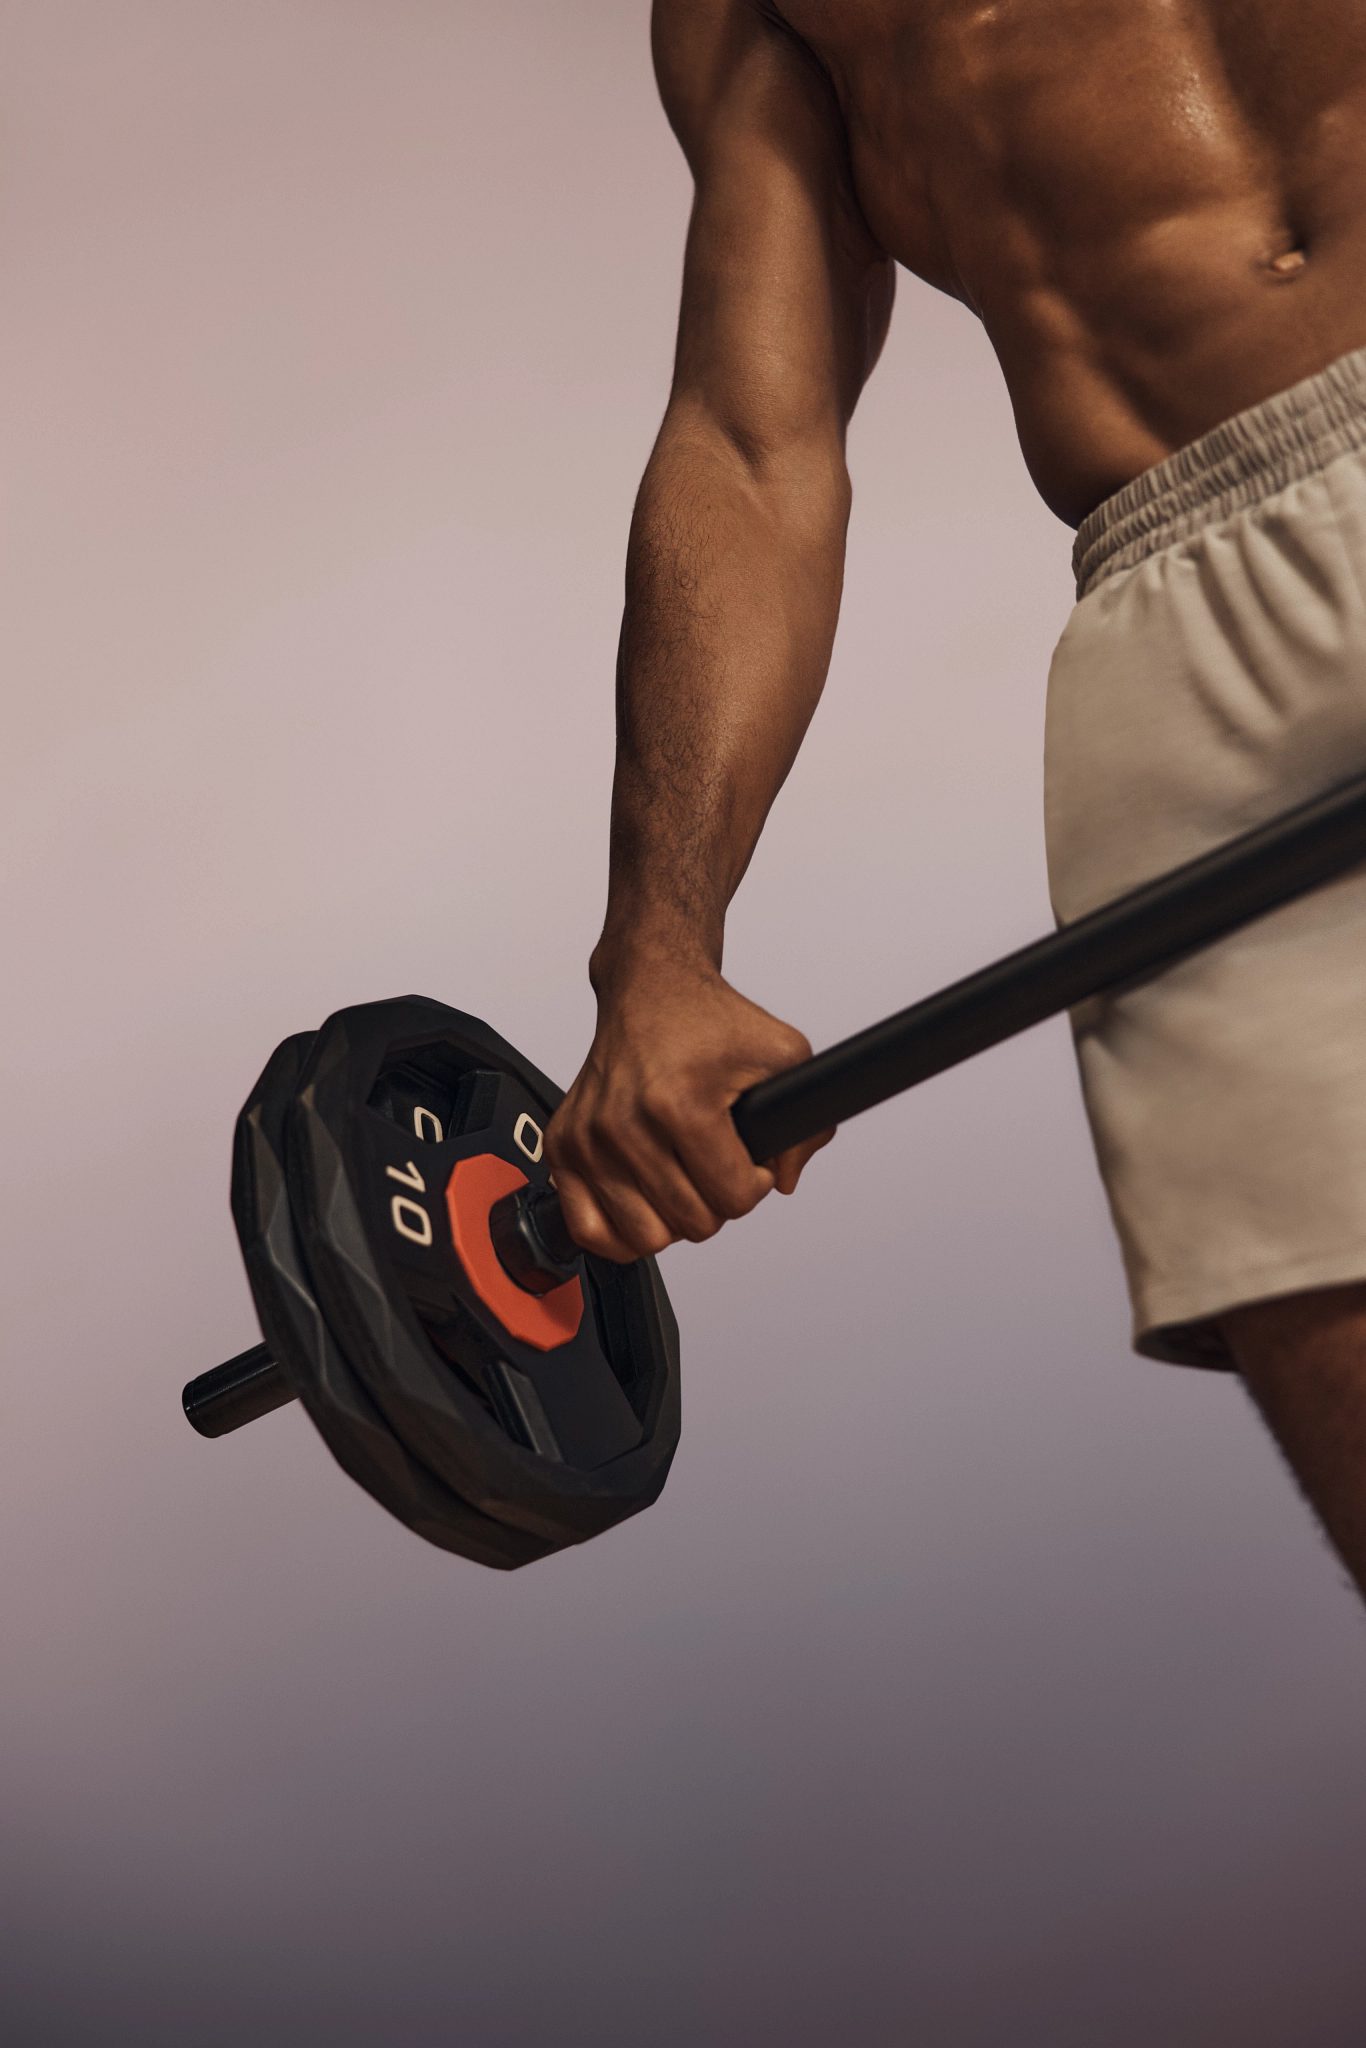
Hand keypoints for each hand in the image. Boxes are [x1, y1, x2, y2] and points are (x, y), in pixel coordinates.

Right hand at [545, 952, 833, 1262]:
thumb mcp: (782, 1054)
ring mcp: (588, 1138)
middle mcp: (624, 1123)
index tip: (748, 1159)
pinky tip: (642, 1204)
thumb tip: (783, 1180)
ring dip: (671, 1218)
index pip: (734, 1198)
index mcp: (678, 1102)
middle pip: (692, 1224)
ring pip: (645, 1238)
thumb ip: (807, 1124)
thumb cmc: (706, 1020)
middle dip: (716, 1202)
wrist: (650, 992)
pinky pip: (587, 1230)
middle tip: (714, 1165)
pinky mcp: (562, 1146)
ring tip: (681, 1179)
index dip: (755, 1183)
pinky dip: (619, 1232)